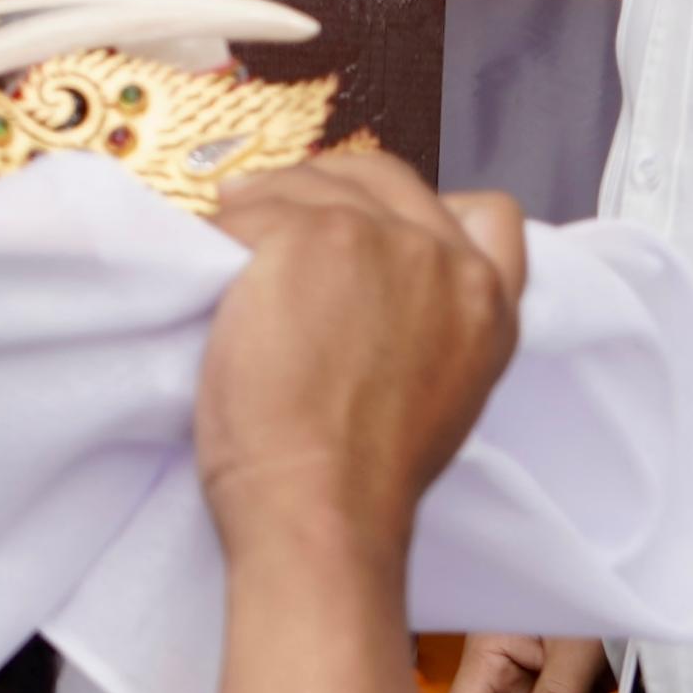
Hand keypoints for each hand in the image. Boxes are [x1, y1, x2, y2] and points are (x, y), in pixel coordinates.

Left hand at [196, 154, 523, 575]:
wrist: (319, 514)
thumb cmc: (357, 481)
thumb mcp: (439, 396)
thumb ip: (430, 323)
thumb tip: (377, 283)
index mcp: (488, 305)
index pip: (486, 212)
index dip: (415, 207)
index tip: (361, 216)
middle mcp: (445, 260)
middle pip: (380, 178)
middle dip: (321, 189)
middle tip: (267, 212)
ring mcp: (377, 239)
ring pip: (307, 185)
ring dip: (259, 206)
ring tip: (225, 239)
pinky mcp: (308, 235)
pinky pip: (247, 212)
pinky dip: (218, 232)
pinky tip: (205, 267)